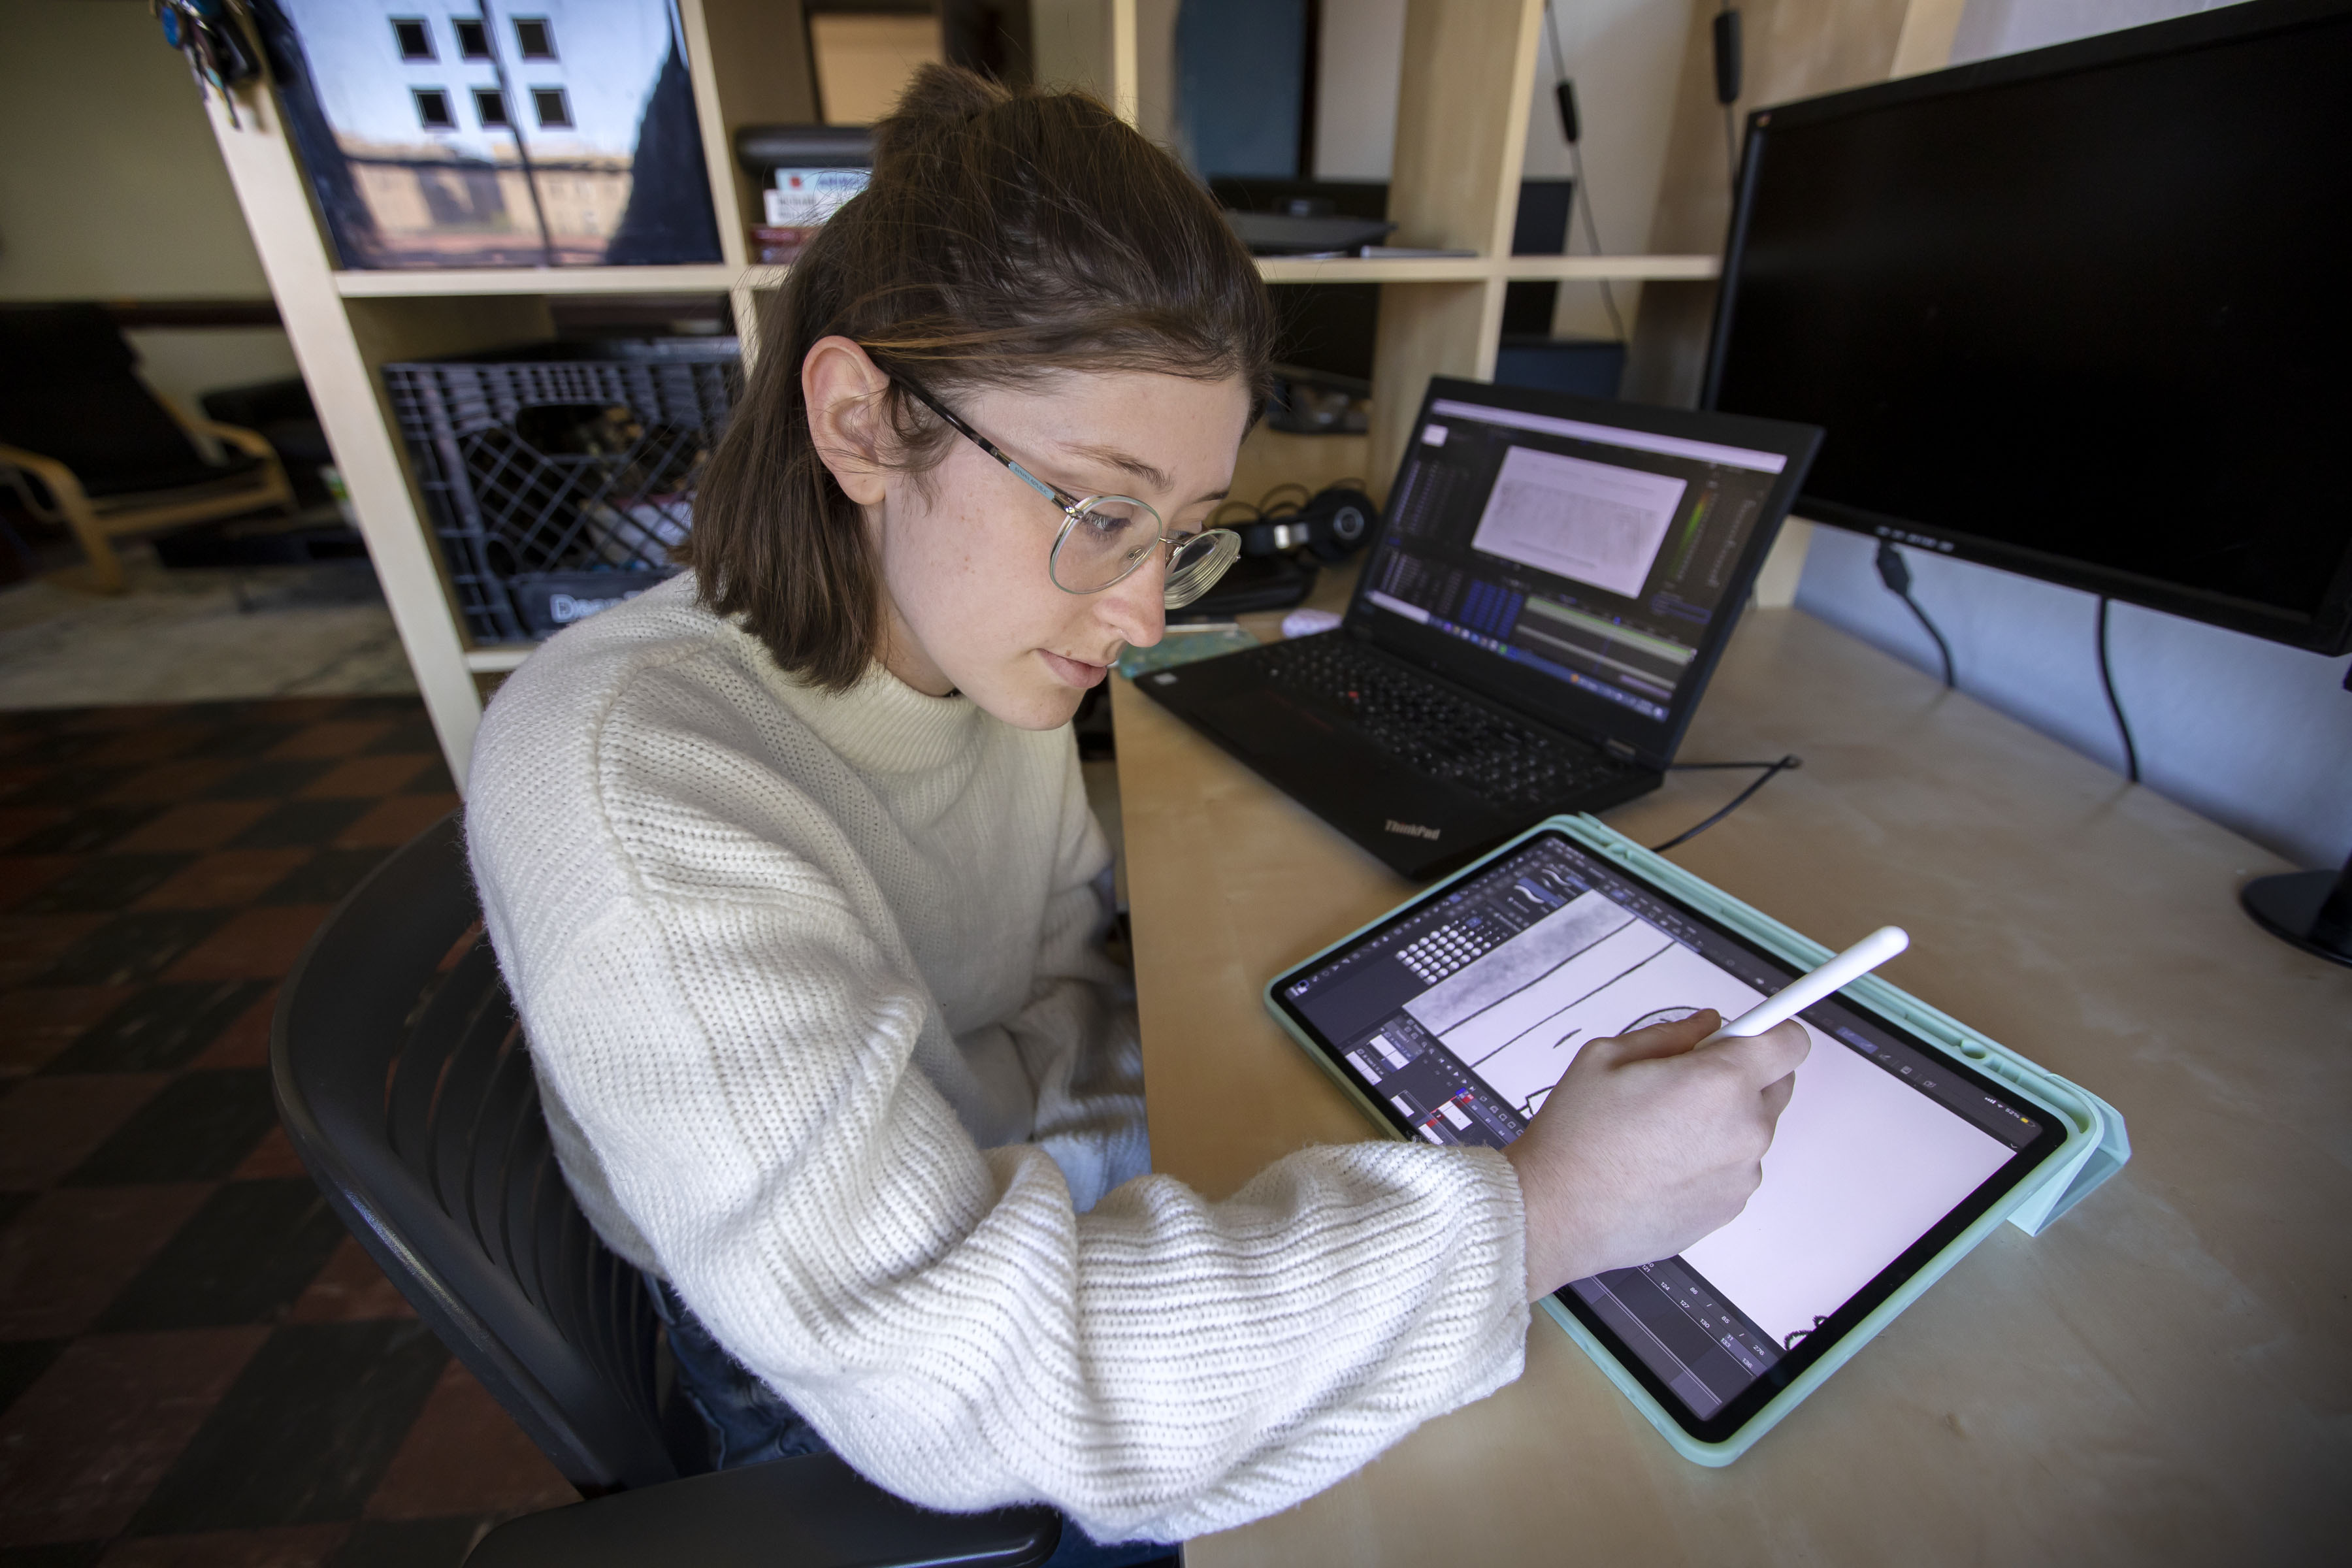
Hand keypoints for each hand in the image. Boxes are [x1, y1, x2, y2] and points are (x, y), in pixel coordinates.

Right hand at [1503, 1009, 1808, 1300]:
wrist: (1555, 1214)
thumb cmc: (1575, 1138)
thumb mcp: (1606, 1056)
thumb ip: (1670, 1034)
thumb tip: (1705, 1026)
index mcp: (1720, 1082)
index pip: (1791, 1042)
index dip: (1771, 1030)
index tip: (1750, 1033)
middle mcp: (1745, 1129)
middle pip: (1776, 1085)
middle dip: (1742, 1075)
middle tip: (1686, 1081)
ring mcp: (1742, 1175)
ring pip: (1751, 1129)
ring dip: (1723, 1121)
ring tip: (1660, 1131)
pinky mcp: (1730, 1208)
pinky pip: (1735, 1168)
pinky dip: (1710, 1160)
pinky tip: (1661, 1163)